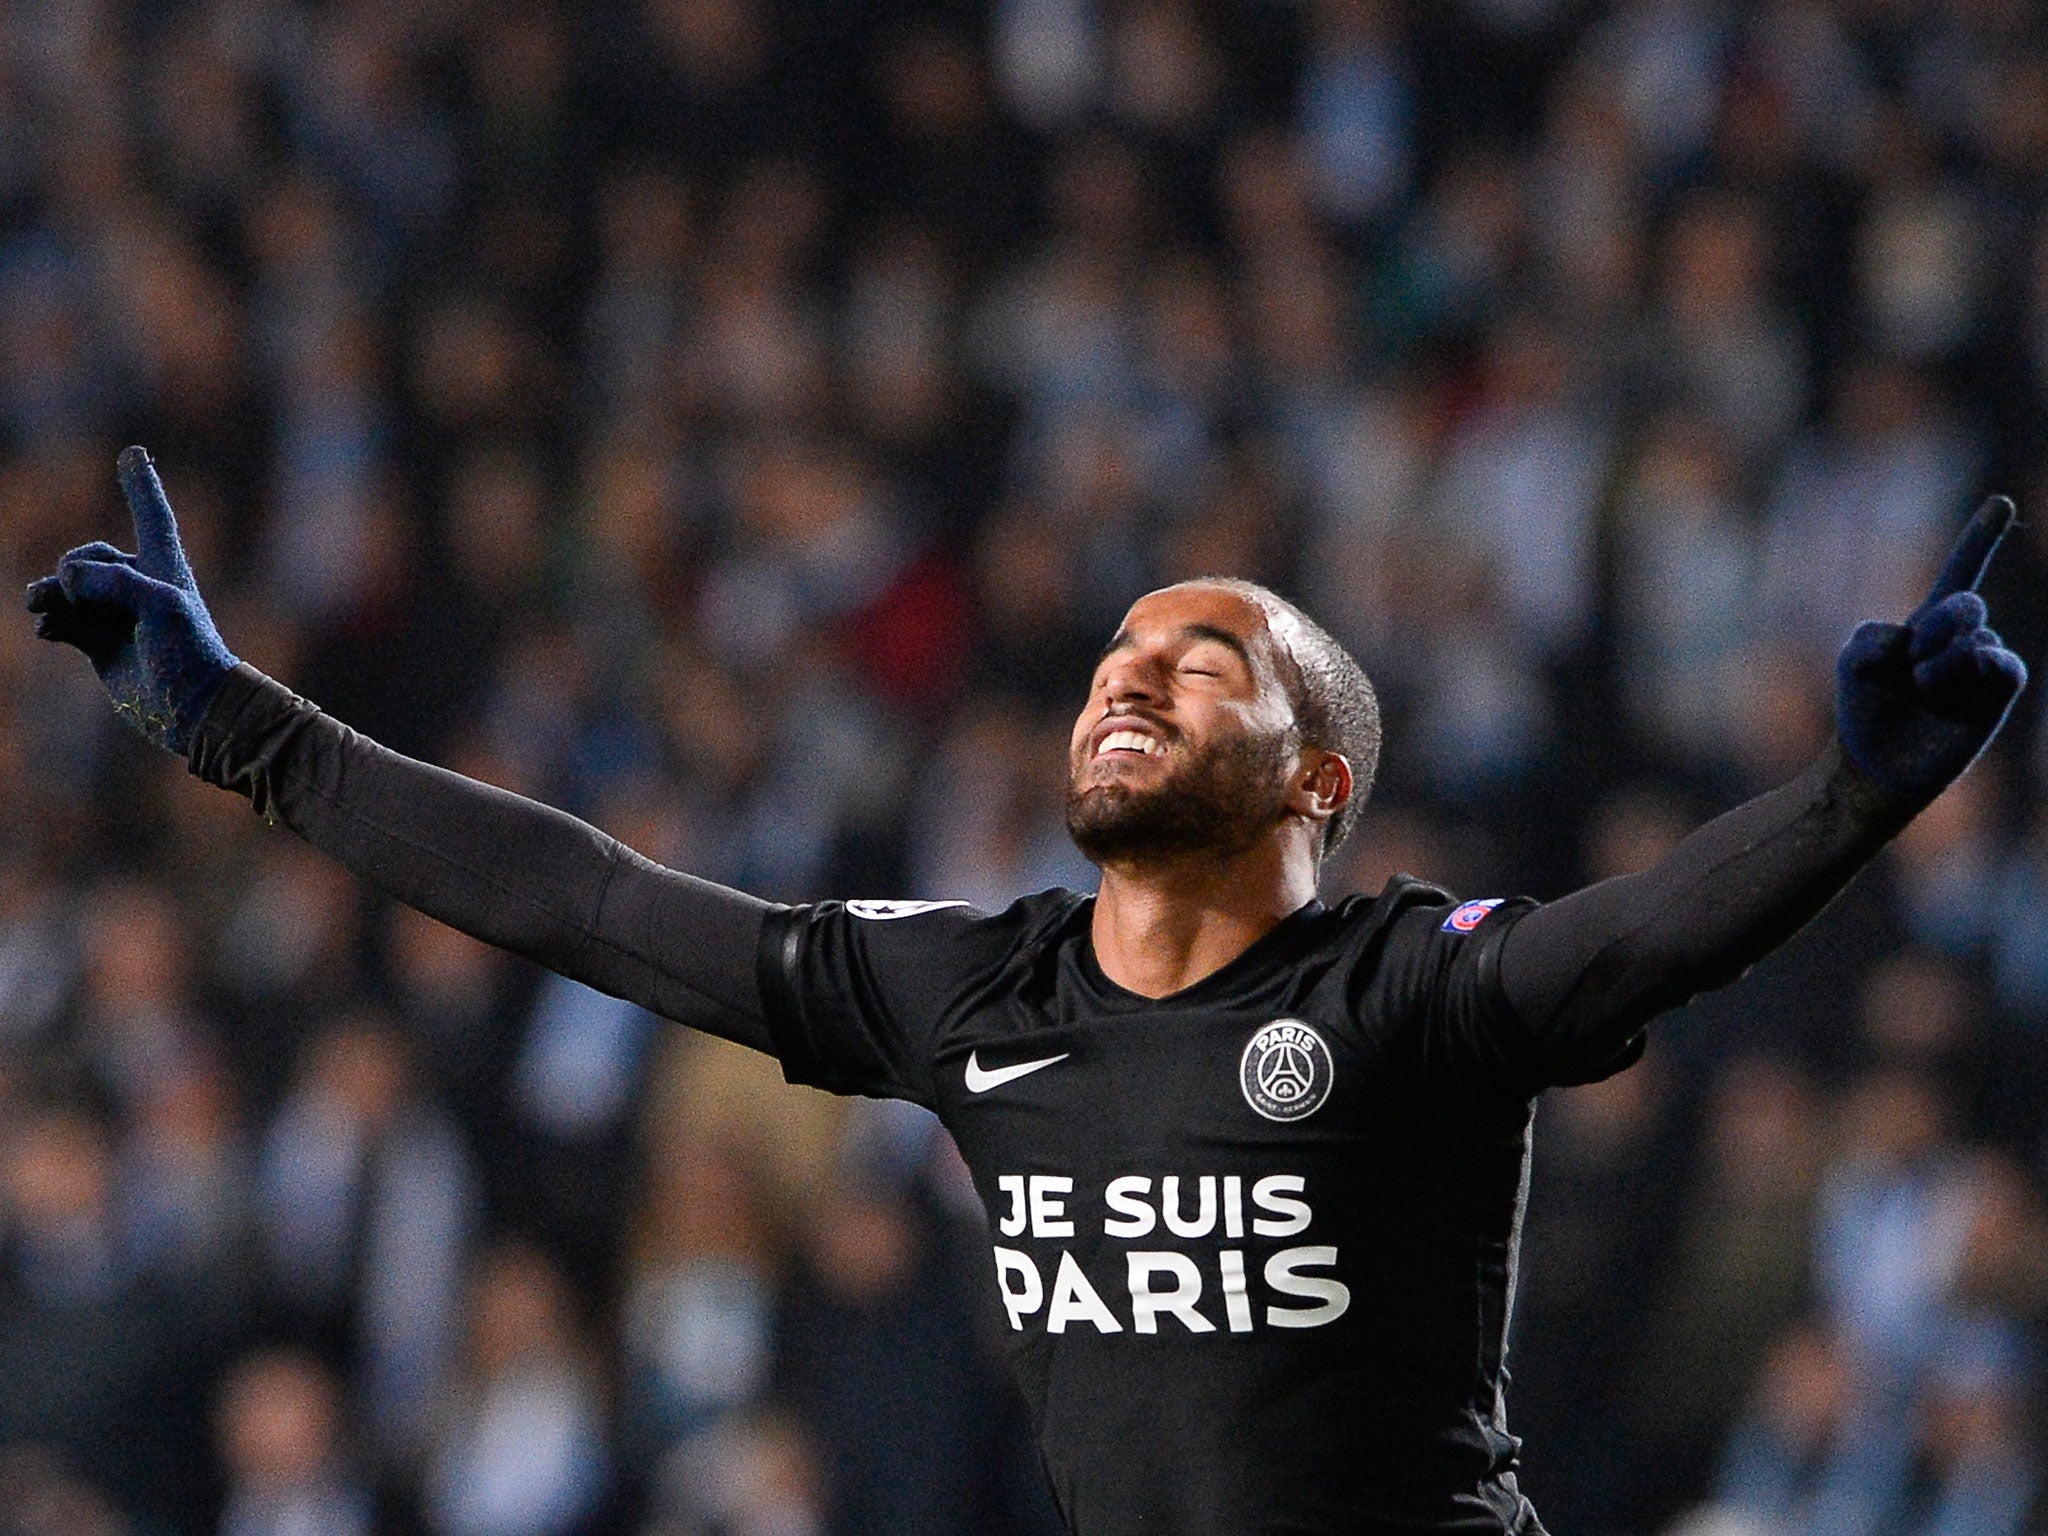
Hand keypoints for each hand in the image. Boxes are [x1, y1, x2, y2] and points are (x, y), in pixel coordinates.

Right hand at [24, 447, 237, 754]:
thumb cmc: (189, 654)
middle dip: (72, 569)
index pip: (151, 516)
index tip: (134, 453)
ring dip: (50, 592)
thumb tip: (68, 578)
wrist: (191, 710)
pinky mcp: (98, 644)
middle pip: (89, 558)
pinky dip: (50, 620)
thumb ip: (114, 581)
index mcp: (165, 568)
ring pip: (68, 589)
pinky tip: (48, 630)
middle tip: (69, 591)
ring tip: (42, 605)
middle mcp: (140, 587)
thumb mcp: (161, 607)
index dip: (141, 485)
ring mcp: (116, 615)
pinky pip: (62, 620)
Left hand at [1836, 496, 2028, 798]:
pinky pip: (2006, 665)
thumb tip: (1917, 645)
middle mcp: (1962, 638)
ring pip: (1977, 640)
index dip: (1980, 539)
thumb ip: (1873, 638)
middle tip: (1913, 662)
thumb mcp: (1853, 663)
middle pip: (1963, 604)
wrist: (1876, 766)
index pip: (1960, 571)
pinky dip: (1980, 668)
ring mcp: (1981, 666)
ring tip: (1920, 691)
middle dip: (1939, 624)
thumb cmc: (1865, 710)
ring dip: (1941, 665)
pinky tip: (1949, 684)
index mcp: (1926, 622)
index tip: (2002, 502)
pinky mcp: (1997, 695)